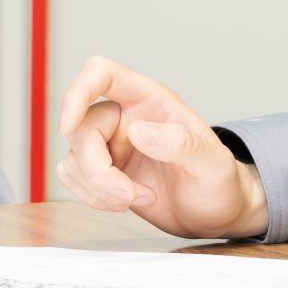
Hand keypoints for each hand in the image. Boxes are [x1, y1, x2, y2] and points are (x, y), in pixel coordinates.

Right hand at [53, 55, 268, 239]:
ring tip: (137, 200)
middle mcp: (124, 117)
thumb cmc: (219, 182)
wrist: (215, 214)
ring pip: (74, 156)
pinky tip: (124, 203)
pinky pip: (73, 176)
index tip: (68, 125)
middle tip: (128, 195)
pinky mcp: (103, 171)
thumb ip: (180, 144)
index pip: (102, 74)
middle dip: (97, 169)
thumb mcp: (213, 164)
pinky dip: (91, 196)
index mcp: (150, 100)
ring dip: (97, 187)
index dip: (78, 91)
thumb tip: (138, 132)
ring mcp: (111, 144)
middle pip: (81, 127)